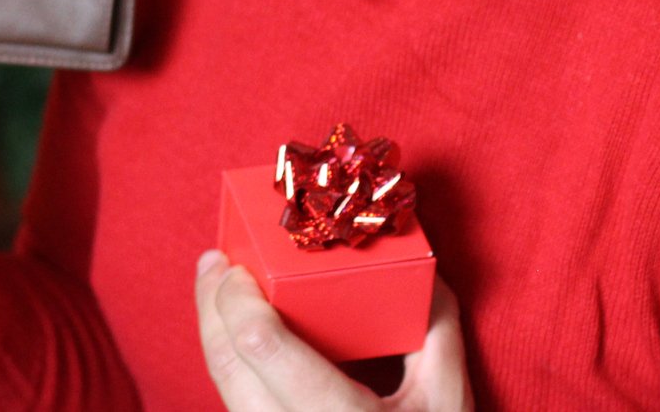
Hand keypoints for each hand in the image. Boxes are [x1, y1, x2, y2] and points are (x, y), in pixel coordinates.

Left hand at [195, 251, 473, 410]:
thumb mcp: (449, 401)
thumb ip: (436, 330)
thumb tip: (421, 267)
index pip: (262, 348)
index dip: (237, 299)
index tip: (236, 265)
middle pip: (225, 365)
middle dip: (210, 306)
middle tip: (213, 262)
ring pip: (222, 390)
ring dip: (213, 336)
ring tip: (217, 291)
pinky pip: (237, 409)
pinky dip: (230, 368)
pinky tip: (237, 340)